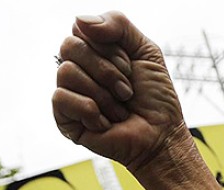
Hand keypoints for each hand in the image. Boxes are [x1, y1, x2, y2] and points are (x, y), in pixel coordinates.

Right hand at [53, 12, 191, 172]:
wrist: (162, 137)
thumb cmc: (156, 99)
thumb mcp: (147, 51)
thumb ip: (118, 24)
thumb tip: (80, 20)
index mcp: (93, 51)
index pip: (82, 29)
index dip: (110, 49)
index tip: (130, 68)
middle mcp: (78, 69)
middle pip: (70, 47)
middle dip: (108, 71)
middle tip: (127, 91)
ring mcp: (69, 92)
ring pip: (67, 72)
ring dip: (104, 94)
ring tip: (119, 109)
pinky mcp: (64, 118)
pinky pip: (61, 98)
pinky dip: (91, 110)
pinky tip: (106, 122)